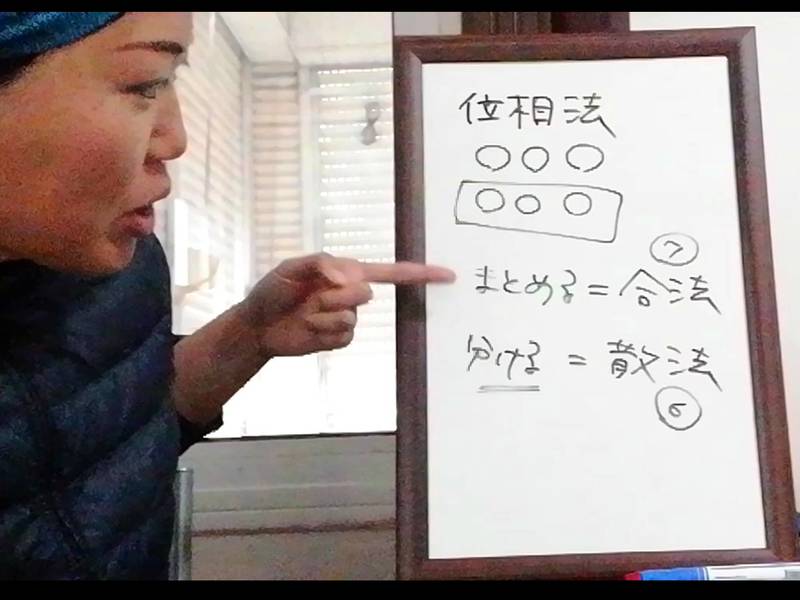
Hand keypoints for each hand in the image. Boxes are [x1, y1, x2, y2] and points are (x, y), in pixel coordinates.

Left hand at [239, 253, 455, 357]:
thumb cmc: (273, 291)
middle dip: (337, 296)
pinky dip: (322, 334)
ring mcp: (346, 319)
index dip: (419, 274)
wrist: (257, 326)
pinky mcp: (338, 340)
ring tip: (304, 316)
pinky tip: (308, 331)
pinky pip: (342, 338)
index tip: (447, 274)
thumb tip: (348, 278)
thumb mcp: (291, 268)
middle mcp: (351, 294)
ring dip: (324, 318)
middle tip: (312, 298)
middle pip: (365, 295)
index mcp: (346, 273)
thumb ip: (322, 264)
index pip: (390, 273)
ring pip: (351, 319)